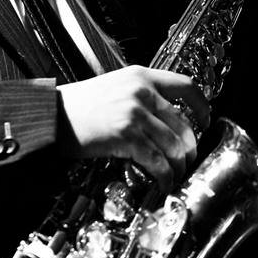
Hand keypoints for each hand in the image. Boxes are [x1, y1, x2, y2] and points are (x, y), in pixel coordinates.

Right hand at [57, 65, 210, 191]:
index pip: (186, 85)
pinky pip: (157, 160)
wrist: (51, 115)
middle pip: (183, 123)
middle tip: (187, 159)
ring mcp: (134, 113)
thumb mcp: (114, 86)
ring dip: (178, 165)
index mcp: (141, 76)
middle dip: (190, 147)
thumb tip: (165, 116)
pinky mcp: (126, 135)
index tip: (205, 120)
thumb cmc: (79, 105)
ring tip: (174, 174)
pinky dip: (165, 175)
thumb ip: (140, 94)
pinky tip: (163, 182)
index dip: (202, 105)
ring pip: (174, 145)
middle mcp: (141, 91)